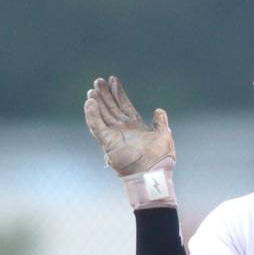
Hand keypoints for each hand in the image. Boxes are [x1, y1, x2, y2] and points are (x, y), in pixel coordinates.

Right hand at [84, 76, 176, 208]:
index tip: (113, 80)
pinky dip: (92, 115)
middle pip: (111, 108)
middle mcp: (123, 130)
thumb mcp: (164, 136)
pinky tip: (89, 103)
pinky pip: (96, 126)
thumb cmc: (160, 160)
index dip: (118, 93)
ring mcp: (114, 136)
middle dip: (105, 94)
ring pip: (102, 115)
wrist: (153, 174)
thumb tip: (159, 111)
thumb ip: (160, 123)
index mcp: (135, 127)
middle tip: (98, 80)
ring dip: (96, 102)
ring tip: (92, 89)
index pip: (124, 106)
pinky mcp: (107, 143)